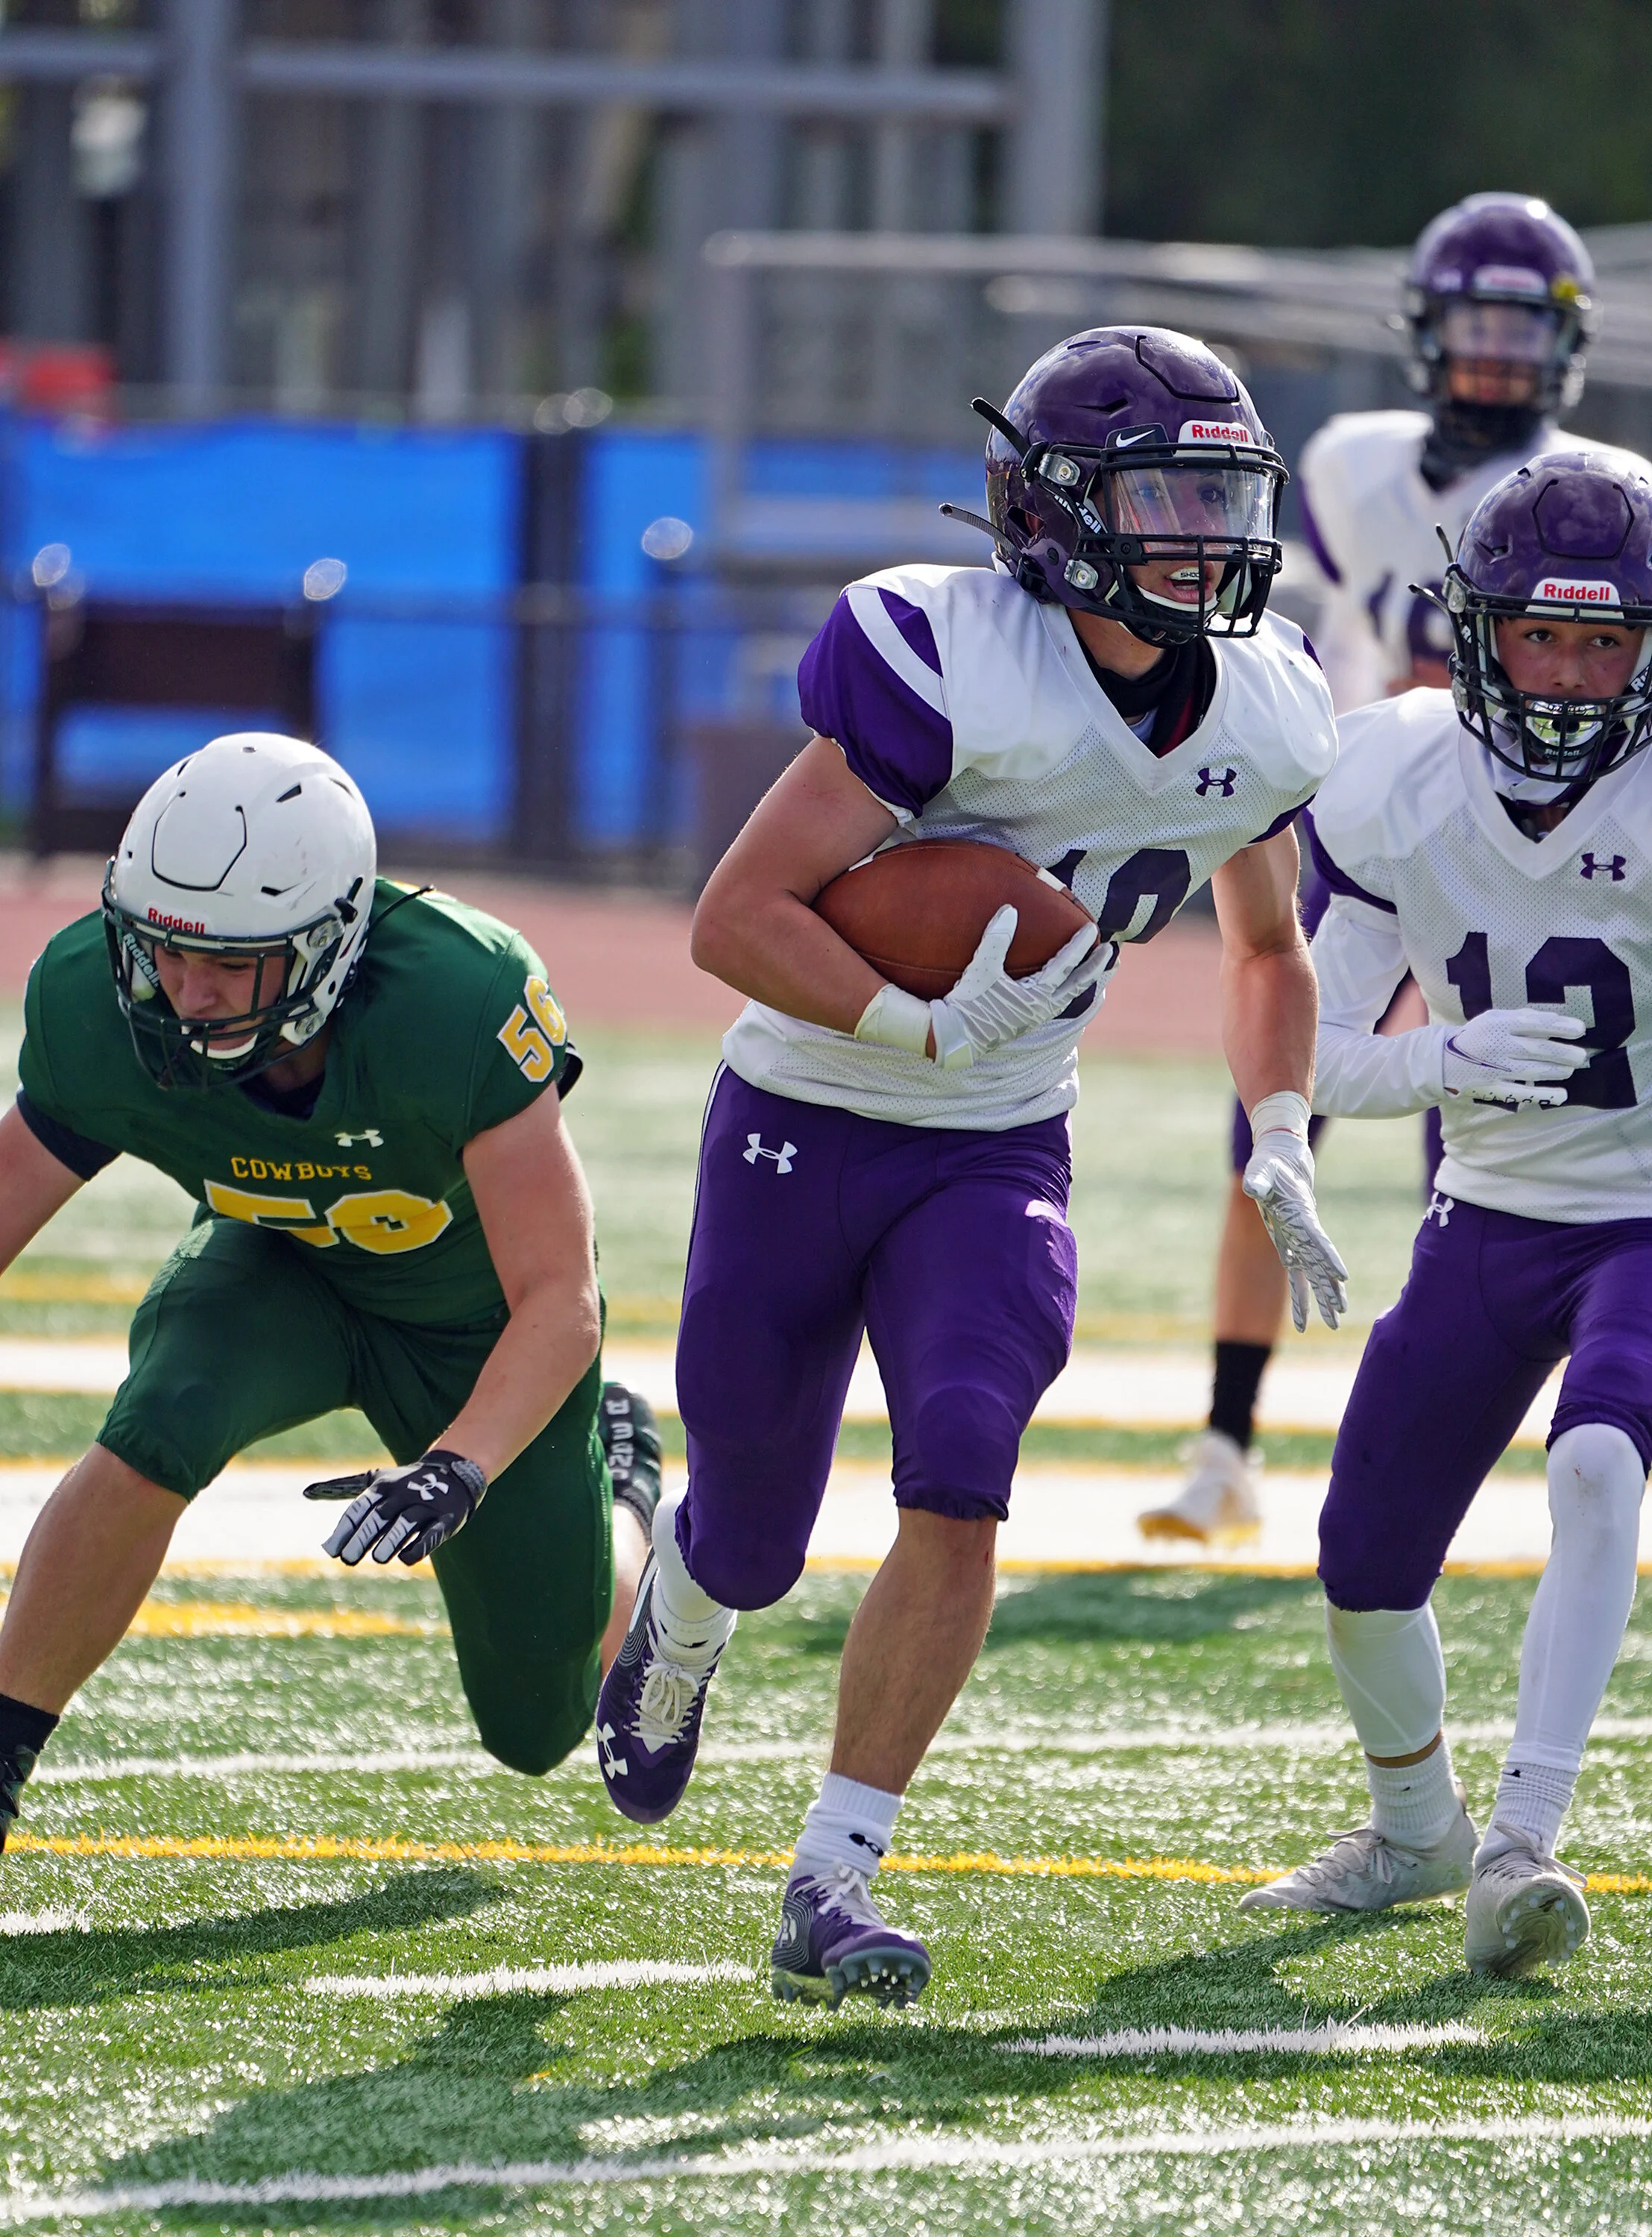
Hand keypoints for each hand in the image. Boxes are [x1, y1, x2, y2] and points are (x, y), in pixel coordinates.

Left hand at [304, 1448, 487, 1565]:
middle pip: (379, 1517)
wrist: (453, 1474)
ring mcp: (426, 1506)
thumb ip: (341, 1487)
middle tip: (348, 1560)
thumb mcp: (373, 1480)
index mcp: (382, 1486)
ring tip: (378, 1559)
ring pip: (404, 1524)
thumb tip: (305, 1492)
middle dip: (363, 1539)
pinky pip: (432, 1534)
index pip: (359, 1509)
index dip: (345, 1530)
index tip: (331, 1551)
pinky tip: (405, 1559)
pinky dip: (419, 1547)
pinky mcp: (447, 1519)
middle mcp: (403, 1493)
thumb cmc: (403, 1483)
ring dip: (390, 1542)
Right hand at [929, 906, 1106, 1069]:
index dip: (1078, 944)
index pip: (1065, 965)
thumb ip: (997, 938)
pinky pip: (1055, 1007)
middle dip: (1095, 968)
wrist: (954, 1038)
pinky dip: (1066, 996)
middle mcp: (1042, 1009)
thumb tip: (1010, 909)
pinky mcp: (1024, 1024)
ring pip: (1068, 998)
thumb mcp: (981, 968)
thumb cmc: (968, 1004)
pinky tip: (1061, 992)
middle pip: (1077, 986)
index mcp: (1037, 995)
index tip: (1091, 927)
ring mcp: (1034, 1019)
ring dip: (1083, 983)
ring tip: (1095, 973)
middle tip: (1111, 953)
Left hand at [1243, 1128, 1348, 1332]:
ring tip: (1333, 1323)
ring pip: (1313, 1274)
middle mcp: (1304, 1231)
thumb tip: (1251, 1189)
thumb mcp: (1261, 1169)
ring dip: (1322, 1297)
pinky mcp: (1289, 1243)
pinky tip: (1302, 1318)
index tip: (1342, 1277)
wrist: (1282, 1156)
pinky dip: (1299, 1294)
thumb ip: (1257, 1179)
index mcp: (1300, 1215)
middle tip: (1340, 1314)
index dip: (1329, 1258)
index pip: (1317, 1240)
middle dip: (1329, 1289)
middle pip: (1320, 1264)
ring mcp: (1298, 1239)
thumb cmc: (1270, 1162)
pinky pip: (1296, 1274)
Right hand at [1441, 1006, 1587, 1107]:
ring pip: (1532, 1071)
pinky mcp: (1493, 1088)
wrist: (1441, 1061)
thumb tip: (1557, 1019)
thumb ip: (1522, 1018)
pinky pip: (1521, 1092)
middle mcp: (1497, 1046)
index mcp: (1498, 1024)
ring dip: (1555, 1070)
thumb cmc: (1475, 1036)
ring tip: (1571, 1069)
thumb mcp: (1493, 1018)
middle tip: (1581, 1055)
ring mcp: (1495, 1069)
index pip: (1535, 1024)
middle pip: (1537, 1049)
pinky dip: (1543, 1094)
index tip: (1580, 1029)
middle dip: (1563, 1052)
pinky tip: (1562, 1094)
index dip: (1560, 1027)